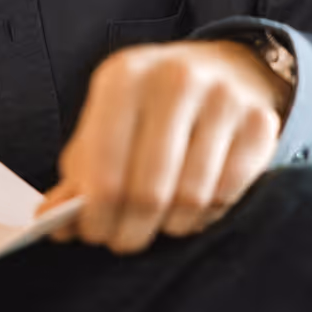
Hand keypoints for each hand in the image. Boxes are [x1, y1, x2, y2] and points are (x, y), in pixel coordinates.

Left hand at [37, 39, 290, 253]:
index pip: (103, 167)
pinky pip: (228, 194)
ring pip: (191, 198)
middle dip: (132, 230)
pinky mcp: (259, 123)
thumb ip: (81, 170)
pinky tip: (196, 209)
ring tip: (161, 223)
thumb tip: (52, 222)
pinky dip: (208, 215)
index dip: (96, 214)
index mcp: (124, 77)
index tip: (95, 236)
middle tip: (126, 242)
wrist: (223, 69)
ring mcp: (221, 99)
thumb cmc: (152, 105)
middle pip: (148, 190)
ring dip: (172, 225)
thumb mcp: (109, 120)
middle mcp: (174, 80)